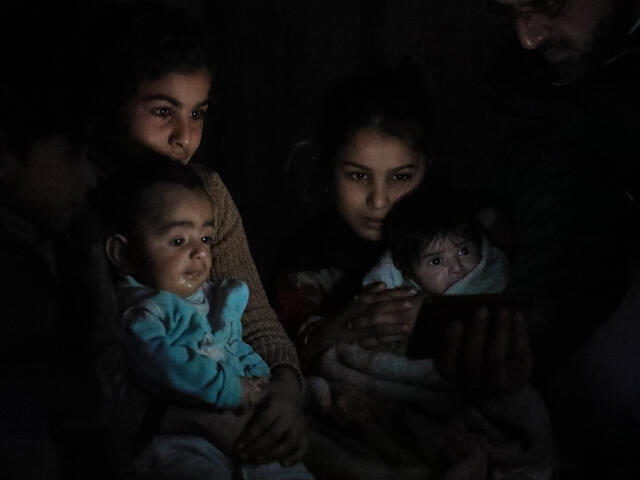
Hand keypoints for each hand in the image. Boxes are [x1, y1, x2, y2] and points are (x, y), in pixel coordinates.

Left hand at [235, 366, 306, 465]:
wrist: (292, 390)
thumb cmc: (273, 392)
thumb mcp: (262, 390)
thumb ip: (250, 397)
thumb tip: (236, 405)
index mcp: (279, 404)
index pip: (264, 422)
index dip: (251, 434)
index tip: (239, 444)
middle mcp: (291, 416)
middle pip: (275, 435)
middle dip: (257, 447)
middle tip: (243, 455)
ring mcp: (300, 425)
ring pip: (288, 444)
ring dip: (272, 455)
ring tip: (256, 460)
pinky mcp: (304, 432)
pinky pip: (303, 447)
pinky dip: (295, 457)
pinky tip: (283, 463)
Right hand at [300, 283, 423, 366]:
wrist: (323, 338)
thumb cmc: (342, 323)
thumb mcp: (353, 307)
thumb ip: (366, 295)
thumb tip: (382, 284)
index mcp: (358, 303)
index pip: (379, 295)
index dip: (395, 292)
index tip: (412, 290)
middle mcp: (357, 312)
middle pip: (378, 303)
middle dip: (397, 299)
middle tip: (415, 296)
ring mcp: (357, 326)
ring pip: (376, 318)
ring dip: (394, 315)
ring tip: (411, 313)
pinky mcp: (358, 339)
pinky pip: (376, 335)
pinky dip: (390, 333)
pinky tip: (404, 332)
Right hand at [434, 306, 532, 393]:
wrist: (499, 390)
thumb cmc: (473, 362)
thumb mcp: (458, 356)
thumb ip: (455, 339)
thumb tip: (461, 309)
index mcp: (453, 375)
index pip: (446, 364)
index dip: (451, 344)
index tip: (456, 323)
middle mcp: (473, 383)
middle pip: (472, 359)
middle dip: (477, 332)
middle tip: (482, 309)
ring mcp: (496, 383)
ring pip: (497, 358)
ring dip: (500, 331)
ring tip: (503, 311)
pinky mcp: (517, 378)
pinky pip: (519, 356)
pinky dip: (519, 335)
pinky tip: (518, 317)